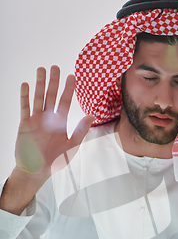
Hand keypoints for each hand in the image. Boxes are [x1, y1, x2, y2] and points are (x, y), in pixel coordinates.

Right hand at [15, 65, 94, 179]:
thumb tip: (91, 115)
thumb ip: (80, 130)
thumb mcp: (71, 146)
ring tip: (41, 69)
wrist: (37, 171)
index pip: (65, 102)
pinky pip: (24, 108)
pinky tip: (25, 85)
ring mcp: (35, 121)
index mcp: (60, 123)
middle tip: (56, 67)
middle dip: (54, 82)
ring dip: (39, 84)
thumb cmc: (55, 160)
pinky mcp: (24, 125)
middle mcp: (48, 119)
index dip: (68, 89)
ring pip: (38, 98)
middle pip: (51, 96)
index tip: (72, 76)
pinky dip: (24, 97)